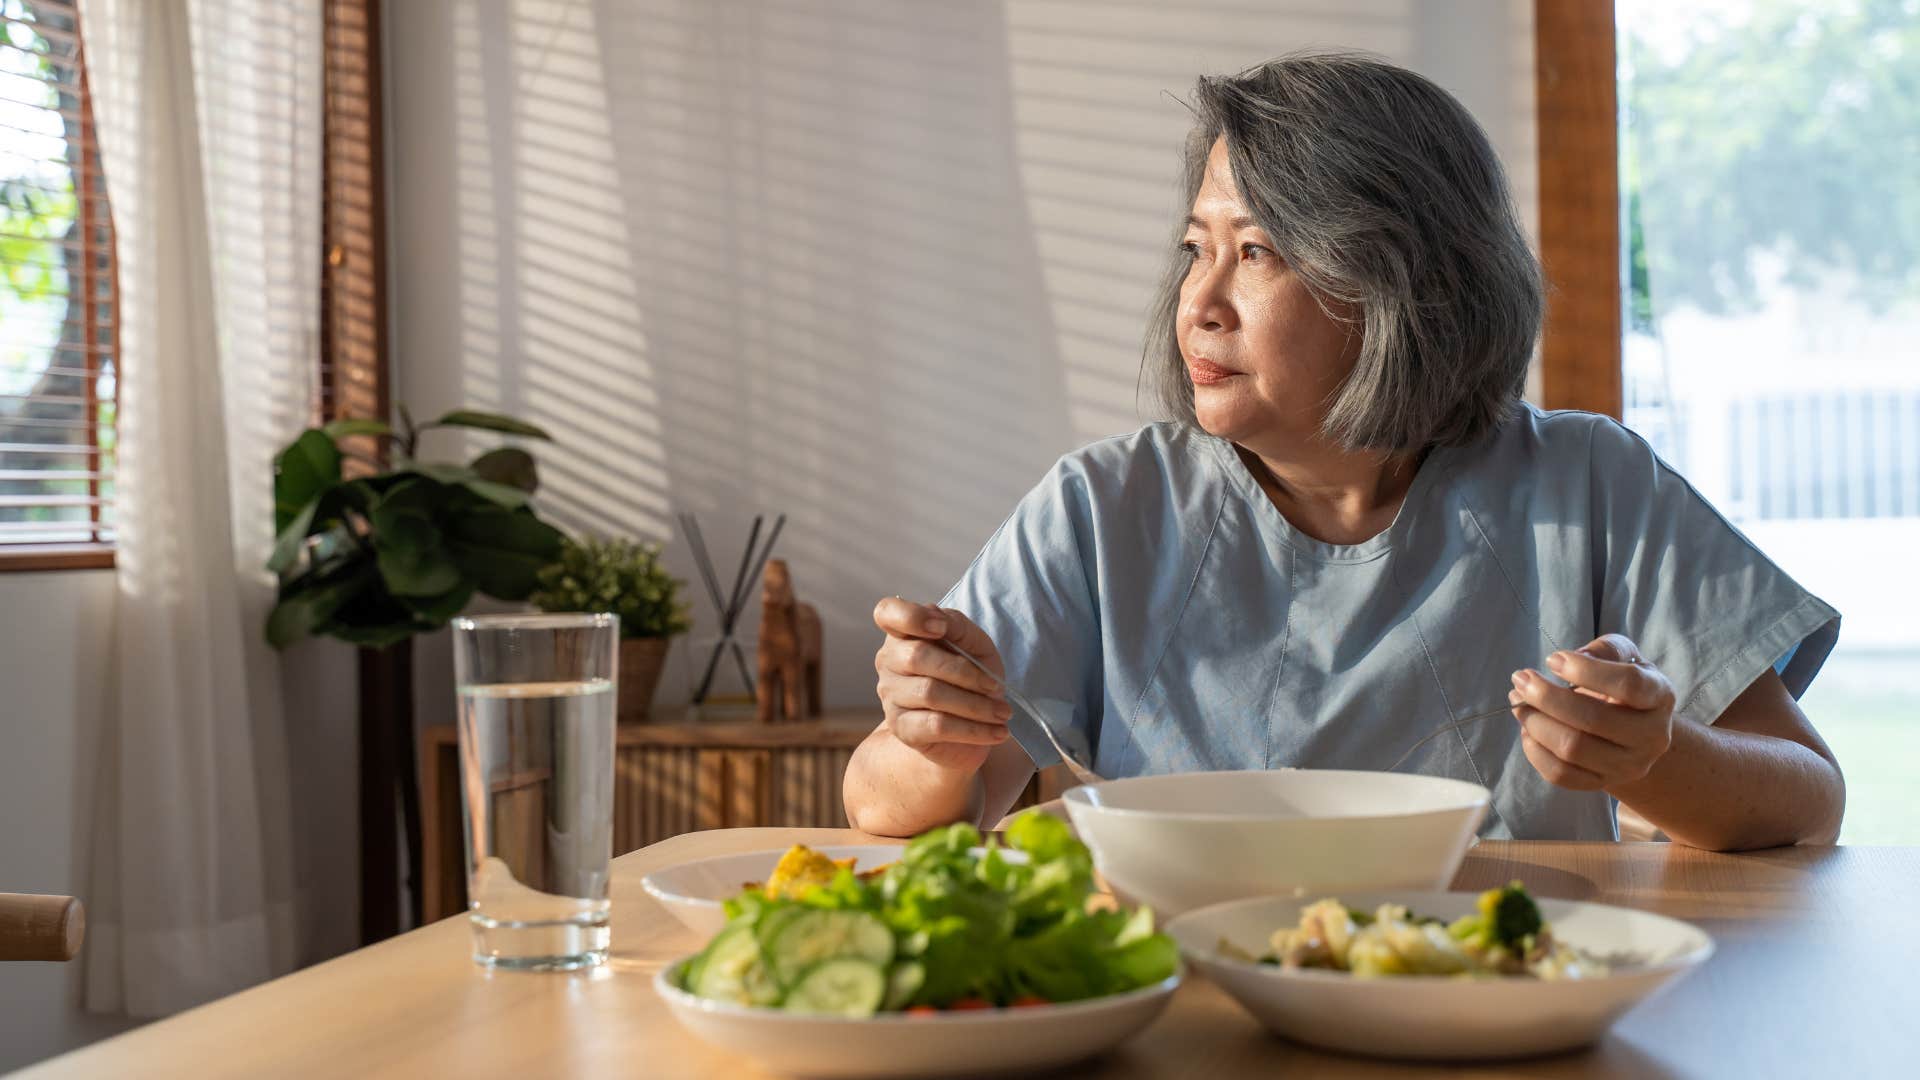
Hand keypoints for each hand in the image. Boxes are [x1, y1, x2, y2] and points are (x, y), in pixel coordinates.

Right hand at [872, 597, 1011, 772]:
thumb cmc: (970, 678)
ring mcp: (890, 696)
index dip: (910, 617)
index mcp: (904, 634)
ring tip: (1003, 713)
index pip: (888, 613)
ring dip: (975, 705)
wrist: (970, 725)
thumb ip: (958, 627)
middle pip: (917, 656)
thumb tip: (940, 619)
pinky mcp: (901, 728)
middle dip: (965, 672)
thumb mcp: (975, 646)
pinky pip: (936, 726)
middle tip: (995, 687)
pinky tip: (996, 732)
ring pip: (930, 693)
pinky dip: (972, 729)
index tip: (941, 628)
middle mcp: (889, 662)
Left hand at [1509, 634, 1676, 791]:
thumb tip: (1575, 657)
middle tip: (1521, 679)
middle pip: (1593, 720)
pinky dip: (1535, 750)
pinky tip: (1528, 728)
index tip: (1552, 660)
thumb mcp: (1625, 657)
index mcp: (1660, 696)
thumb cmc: (1622, 686)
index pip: (1629, 684)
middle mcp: (1652, 736)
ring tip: (1518, 700)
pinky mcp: (1603, 783)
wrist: (1635, 731)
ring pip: (1572, 749)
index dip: (1585, 670)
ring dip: (1535, 721)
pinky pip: (1560, 774)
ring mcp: (1629, 765)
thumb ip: (1606, 649)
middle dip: (1546, 696)